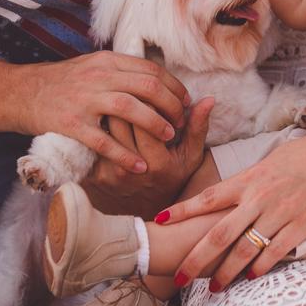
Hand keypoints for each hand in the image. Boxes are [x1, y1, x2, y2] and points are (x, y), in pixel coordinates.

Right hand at [16, 50, 192, 173]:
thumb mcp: (91, 66)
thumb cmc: (61, 81)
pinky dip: (125, 156)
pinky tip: (139, 165)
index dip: (174, 86)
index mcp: (106, 61)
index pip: (151, 70)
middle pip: (148, 87)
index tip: (186, 100)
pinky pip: (105, 142)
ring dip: (155, 125)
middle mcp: (98, 77)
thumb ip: (120, 70)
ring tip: (169, 137)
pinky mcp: (72, 125)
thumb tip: (153, 78)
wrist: (20, 92)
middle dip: (171, 105)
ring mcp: (84, 100)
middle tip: (181, 121)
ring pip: (132, 110)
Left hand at [83, 97, 214, 218]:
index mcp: (157, 163)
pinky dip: (104, 129)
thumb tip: (209, 100)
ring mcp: (110, 173)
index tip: (153, 96)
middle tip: (134, 94)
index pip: (145, 117)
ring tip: (123, 106)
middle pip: (120, 119)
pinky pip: (97, 141)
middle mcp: (131, 170)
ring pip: (105, 128)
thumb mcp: (190, 157)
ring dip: (113, 112)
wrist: (147, 211)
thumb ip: (198, 128)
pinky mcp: (96, 174)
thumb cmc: (173, 178)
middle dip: (128, 102)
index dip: (148, 100)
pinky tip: (112, 125)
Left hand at [158, 129, 305, 289]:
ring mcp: (281, 214)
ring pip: (245, 250)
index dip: (182, 210)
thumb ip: (251, 178)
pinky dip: (260, 268)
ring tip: (213, 286)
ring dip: (226, 272)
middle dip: (195, 258)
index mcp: (250, 177)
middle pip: (219, 233)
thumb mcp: (272, 159)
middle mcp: (260, 197)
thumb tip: (235, 190)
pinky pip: (274, 254)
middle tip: (178, 275)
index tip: (159, 220)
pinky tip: (250, 278)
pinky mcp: (301, 226)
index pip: (208, 197)